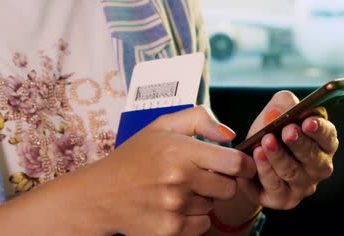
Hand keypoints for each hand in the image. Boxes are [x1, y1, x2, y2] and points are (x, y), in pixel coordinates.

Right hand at [84, 106, 256, 235]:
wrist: (99, 194)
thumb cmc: (135, 156)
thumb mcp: (163, 126)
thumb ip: (200, 119)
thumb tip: (229, 135)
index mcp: (180, 151)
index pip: (235, 163)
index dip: (244, 165)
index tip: (241, 165)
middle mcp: (179, 180)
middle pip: (229, 188)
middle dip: (221, 181)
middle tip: (202, 175)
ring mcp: (173, 208)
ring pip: (213, 206)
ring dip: (203, 199)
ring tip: (179, 189)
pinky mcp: (169, 230)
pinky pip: (202, 225)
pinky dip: (194, 218)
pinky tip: (175, 206)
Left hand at [242, 91, 338, 209]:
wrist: (250, 163)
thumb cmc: (271, 134)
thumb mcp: (275, 113)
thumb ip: (283, 104)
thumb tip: (281, 108)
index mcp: (323, 142)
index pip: (328, 136)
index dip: (319, 129)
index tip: (308, 121)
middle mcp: (318, 166)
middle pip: (313, 157)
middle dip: (300, 143)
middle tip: (288, 130)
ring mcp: (303, 185)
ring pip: (293, 172)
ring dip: (279, 156)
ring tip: (267, 141)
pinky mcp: (284, 199)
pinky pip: (275, 185)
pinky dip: (265, 169)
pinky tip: (257, 155)